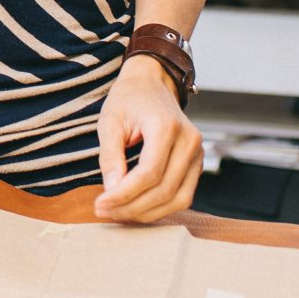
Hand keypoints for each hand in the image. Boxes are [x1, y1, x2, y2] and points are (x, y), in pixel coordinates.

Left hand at [93, 56, 201, 222]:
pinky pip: (183, 195)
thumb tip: (111, 191)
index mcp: (166, 127)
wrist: (152, 84)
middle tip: (104, 212)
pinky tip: (137, 207)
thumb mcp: (109, 122)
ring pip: (178, 199)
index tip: (100, 204)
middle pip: (164, 190)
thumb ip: (110, 156)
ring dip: (147, 213)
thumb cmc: (128, 100)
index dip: (124, 195)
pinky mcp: (197, 163)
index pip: (149, 173)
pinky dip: (161, 207)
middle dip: (132, 207)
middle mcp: (189, 141)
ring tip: (118, 213)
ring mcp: (198, 153)